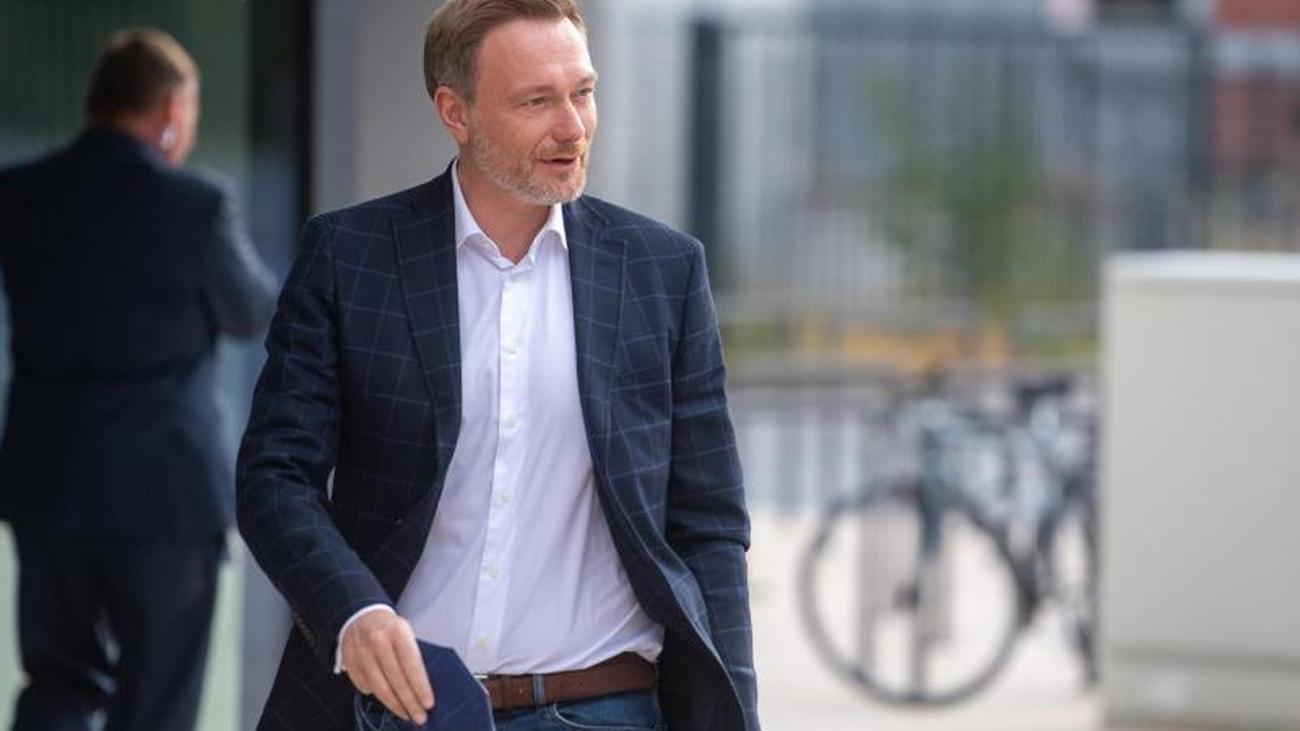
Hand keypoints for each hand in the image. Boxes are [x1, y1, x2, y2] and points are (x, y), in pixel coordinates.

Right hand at [341, 609, 434, 723]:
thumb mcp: (407, 633)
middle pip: (396, 680)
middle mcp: (378, 641)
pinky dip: (375, 695)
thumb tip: (422, 687)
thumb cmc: (390, 628)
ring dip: (394, 704)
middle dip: (409, 702)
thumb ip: (413, 656)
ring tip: (406, 714)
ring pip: (379, 687)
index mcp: (398, 632)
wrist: (362, 615)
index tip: (428, 703)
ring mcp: (361, 652)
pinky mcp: (349, 661)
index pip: (412, 665)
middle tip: (419, 716)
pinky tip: (387, 699)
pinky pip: (363, 685)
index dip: (420, 687)